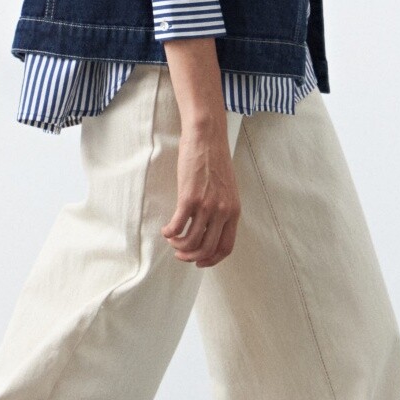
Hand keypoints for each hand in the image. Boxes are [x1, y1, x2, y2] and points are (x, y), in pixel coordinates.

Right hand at [162, 122, 240, 266]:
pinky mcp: (189, 198)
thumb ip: (222, 208)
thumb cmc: (215, 160)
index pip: (226, 247)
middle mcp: (222, 211)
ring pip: (191, 241)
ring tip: (172, 240)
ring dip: (178, 246)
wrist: (207, 138)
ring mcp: (206, 206)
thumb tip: (210, 227)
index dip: (211, 260)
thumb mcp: (227, 189)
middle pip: (207, 249)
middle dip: (190, 256)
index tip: (200, 261)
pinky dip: (169, 233)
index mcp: (234, 211)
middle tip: (180, 254)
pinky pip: (177, 225)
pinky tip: (166, 230)